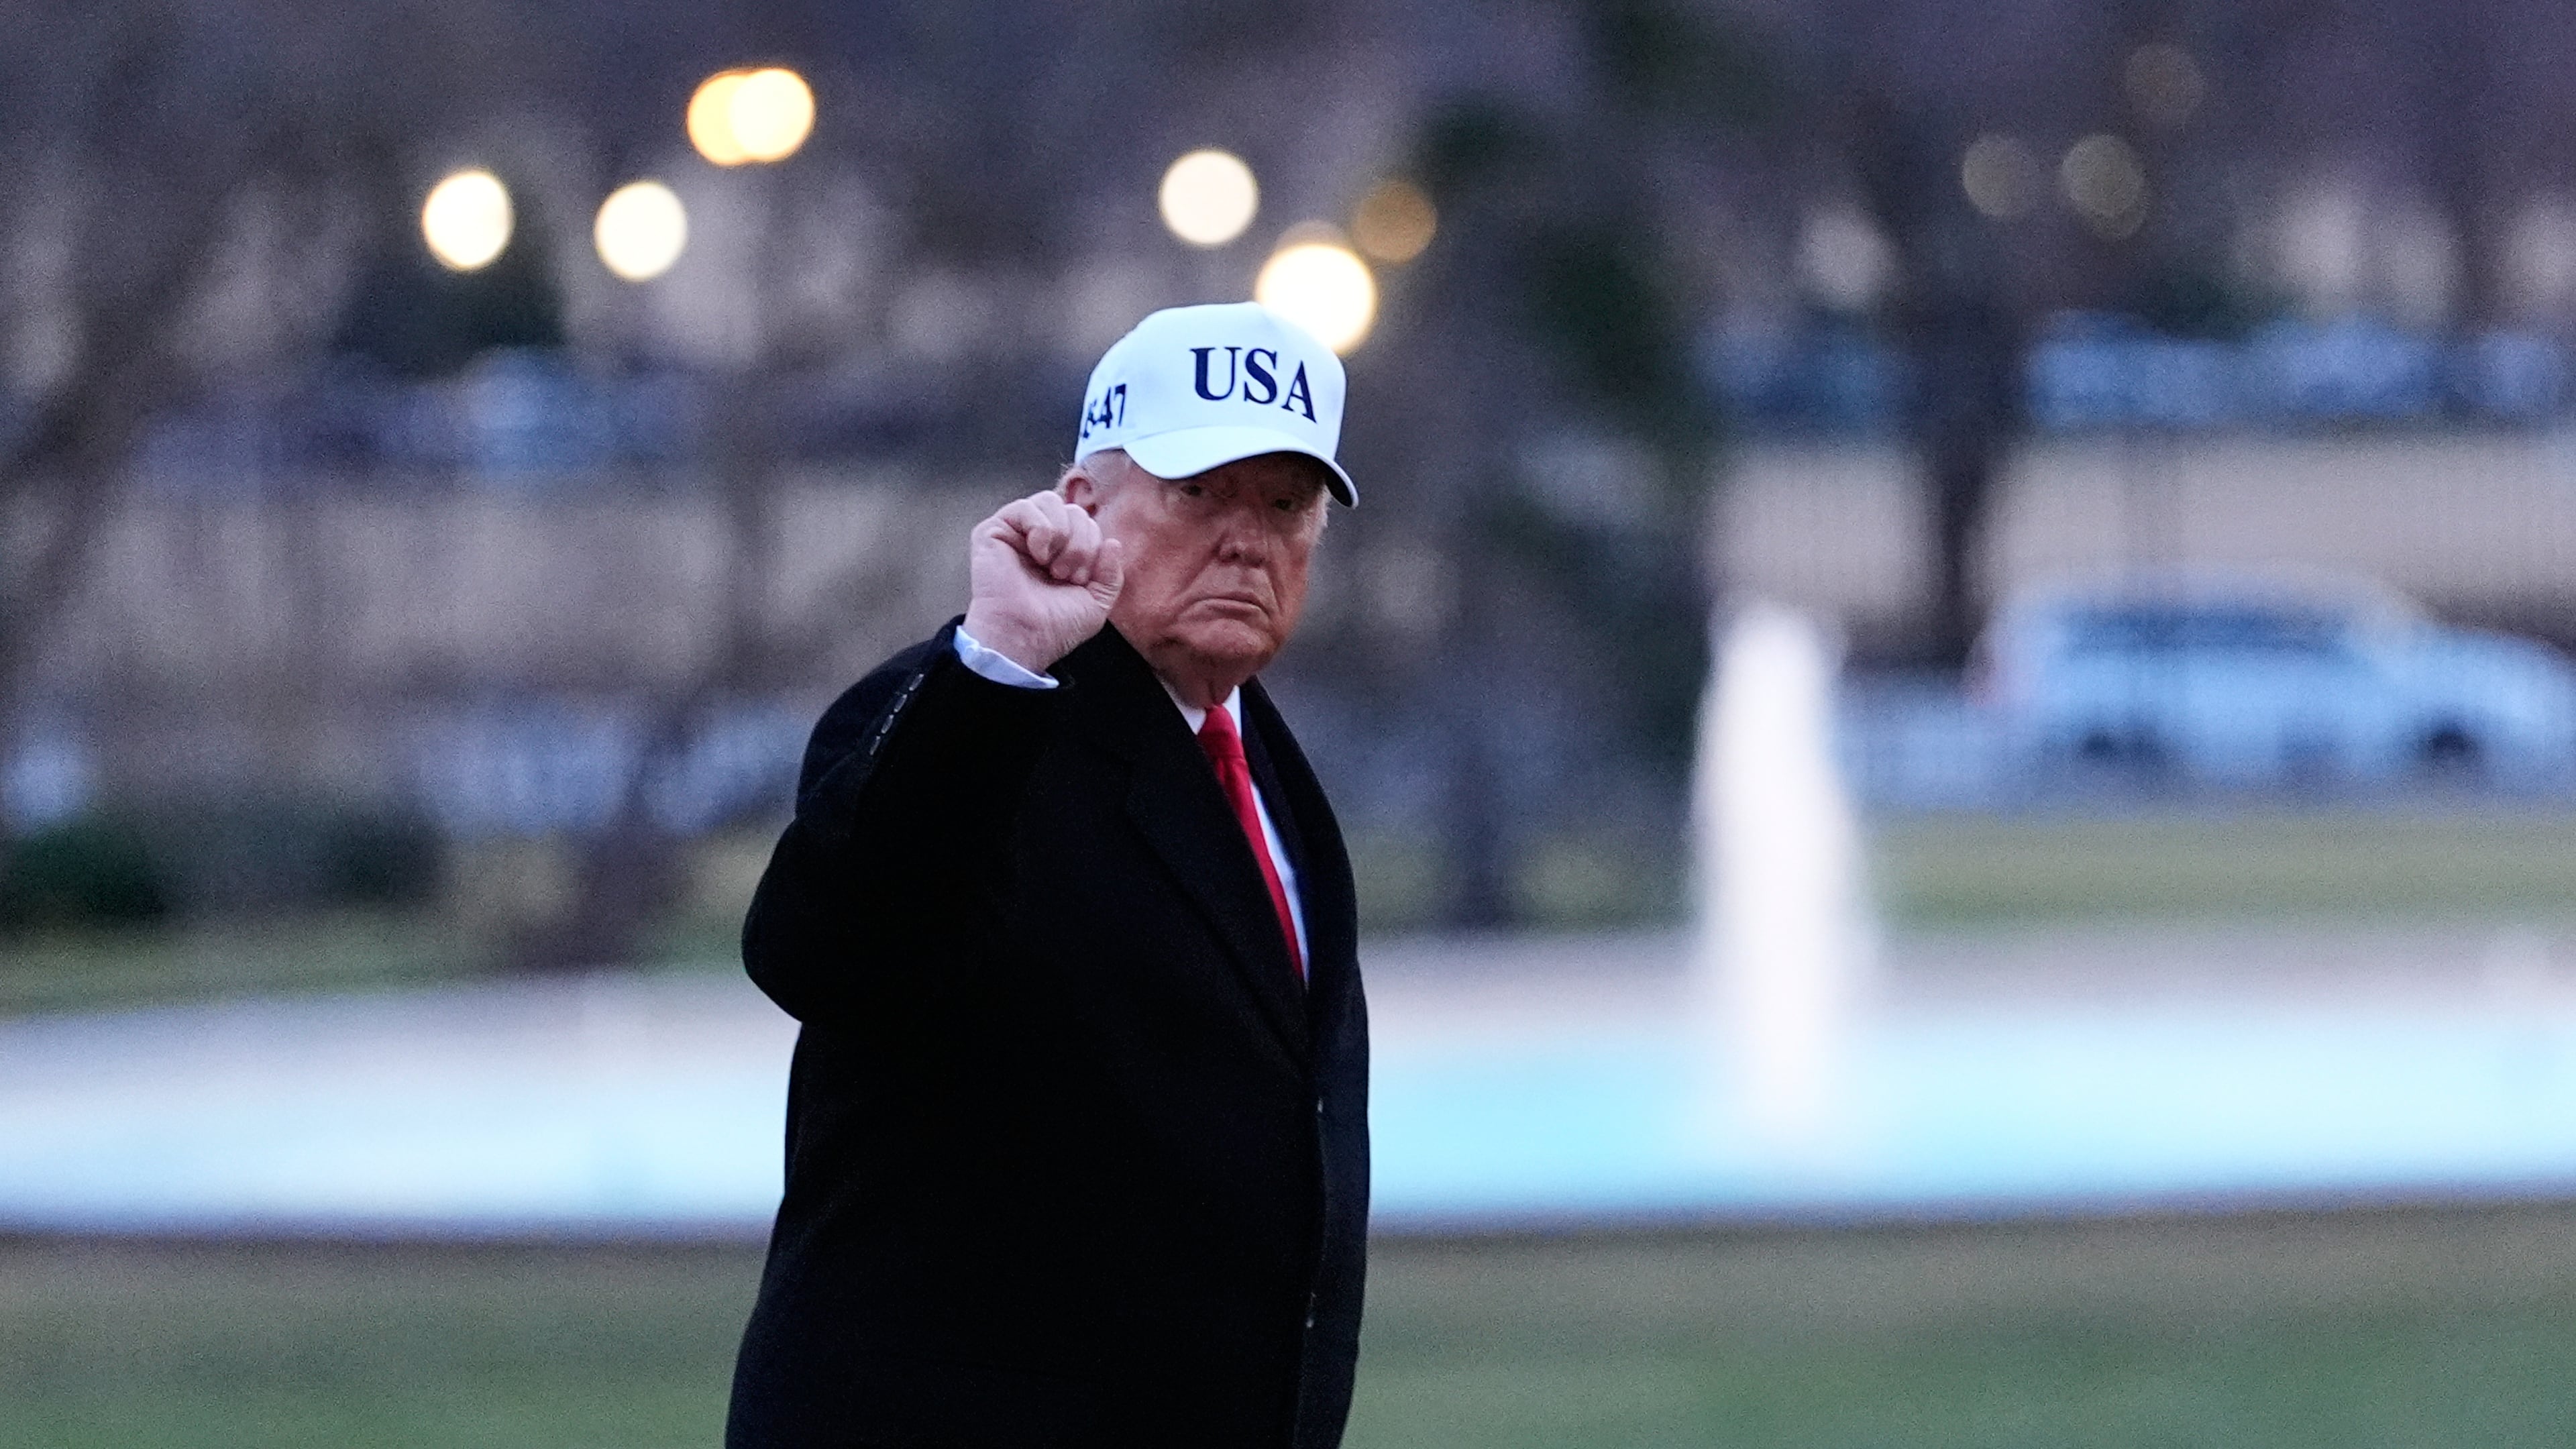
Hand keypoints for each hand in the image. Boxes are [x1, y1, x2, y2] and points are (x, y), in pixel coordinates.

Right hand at [962, 489, 1125, 672]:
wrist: (1025, 638)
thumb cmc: (1054, 626)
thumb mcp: (1097, 602)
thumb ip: (1111, 573)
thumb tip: (1112, 541)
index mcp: (1062, 552)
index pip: (1087, 524)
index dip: (1092, 547)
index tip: (1079, 580)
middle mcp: (1040, 539)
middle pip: (1074, 511)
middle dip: (1080, 543)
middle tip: (1065, 575)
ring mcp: (1016, 533)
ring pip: (1051, 501)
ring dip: (1062, 535)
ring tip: (1051, 565)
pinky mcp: (994, 531)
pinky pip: (1025, 506)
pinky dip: (1040, 529)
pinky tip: (1037, 554)